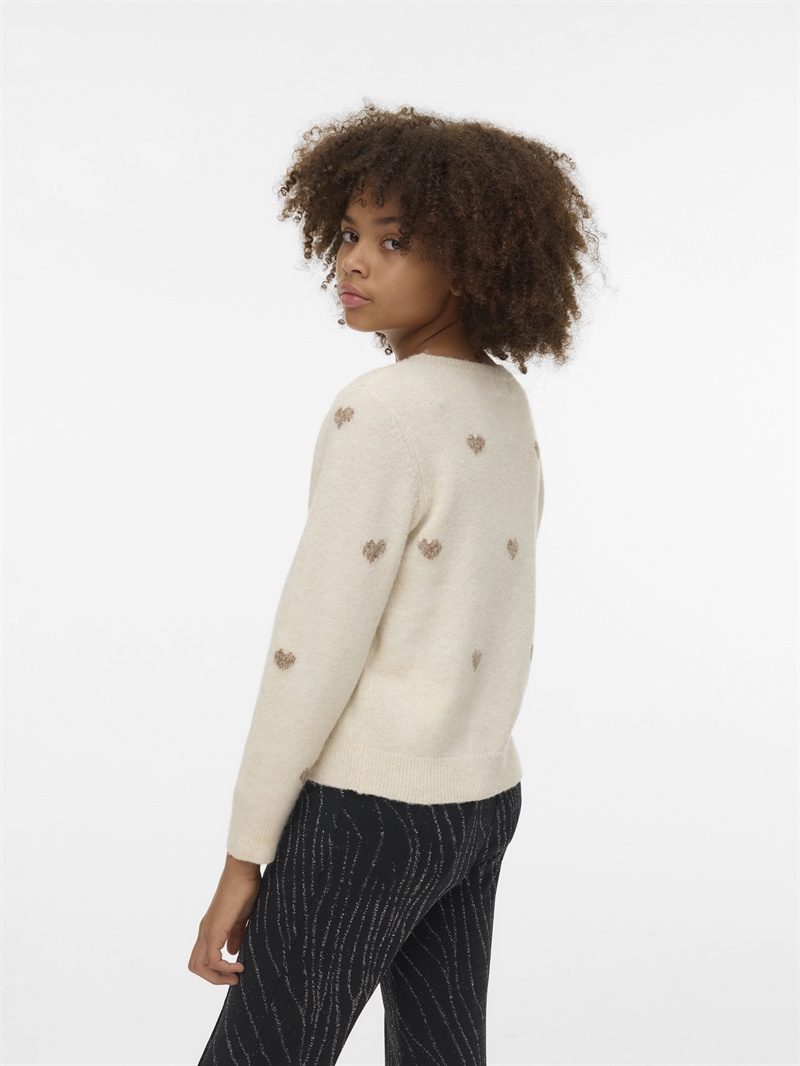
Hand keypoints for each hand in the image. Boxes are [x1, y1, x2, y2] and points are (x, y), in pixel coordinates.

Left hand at [188, 853, 261, 984]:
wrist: (243, 871)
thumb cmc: (245, 888)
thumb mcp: (241, 917)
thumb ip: (236, 934)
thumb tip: (232, 951)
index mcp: (210, 927)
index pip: (202, 957)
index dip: (216, 970)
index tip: (236, 972)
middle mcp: (204, 930)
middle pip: (195, 966)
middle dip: (214, 978)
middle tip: (234, 979)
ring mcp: (207, 930)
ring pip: (199, 965)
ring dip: (217, 976)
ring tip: (236, 975)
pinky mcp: (214, 929)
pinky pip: (212, 959)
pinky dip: (224, 967)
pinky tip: (239, 964)